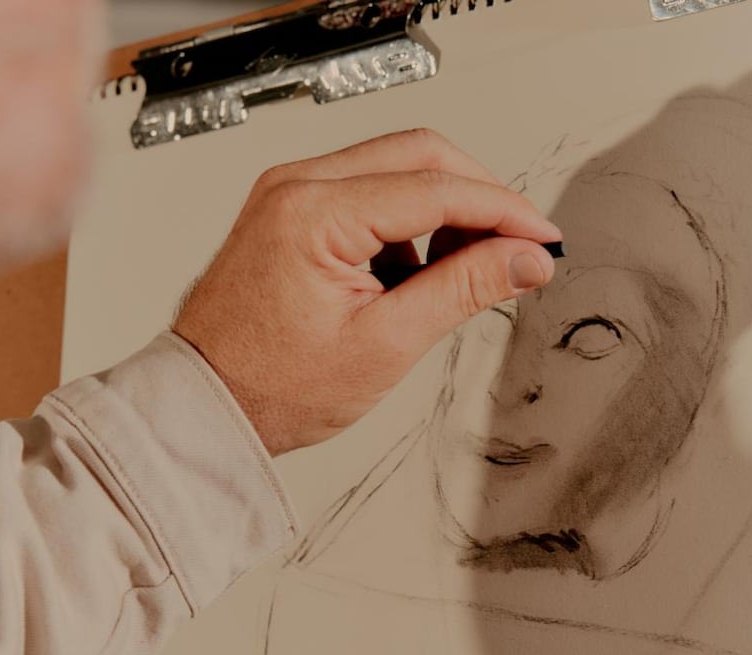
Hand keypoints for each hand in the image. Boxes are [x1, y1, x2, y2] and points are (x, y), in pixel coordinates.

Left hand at [173, 129, 560, 455]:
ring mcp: (290, 195)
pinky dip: (406, 225)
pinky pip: (368, 194)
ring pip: (396, 170)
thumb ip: (463, 290)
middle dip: (477, 198)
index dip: (503, 210)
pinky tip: (412, 275)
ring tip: (458, 274)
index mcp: (313, 212)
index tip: (542, 238)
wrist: (209, 401)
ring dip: (442, 211)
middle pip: (419, 156)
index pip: (436, 187)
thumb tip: (525, 258)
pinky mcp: (293, 212)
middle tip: (514, 247)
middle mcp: (296, 186)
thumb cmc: (274, 387)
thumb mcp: (385, 344)